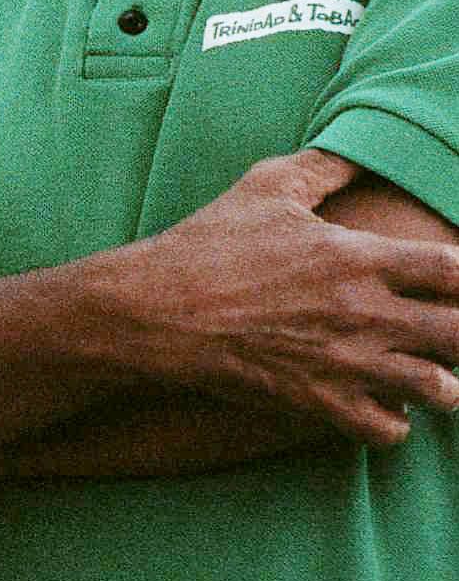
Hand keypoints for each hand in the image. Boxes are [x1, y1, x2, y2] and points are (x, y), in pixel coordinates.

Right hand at [105, 149, 458, 445]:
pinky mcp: (318, 402)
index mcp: (358, 256)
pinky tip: (378, 402)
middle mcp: (363, 312)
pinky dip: (393, 421)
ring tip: (424, 374)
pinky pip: (389, 430)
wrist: (153, 310)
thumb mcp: (264, 188)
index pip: (456, 269)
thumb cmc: (207, 245)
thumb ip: (325, 167)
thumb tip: (363, 150)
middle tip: (441, 328)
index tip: (447, 281)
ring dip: (442, 384)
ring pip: (441, 390)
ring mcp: (343, 362)